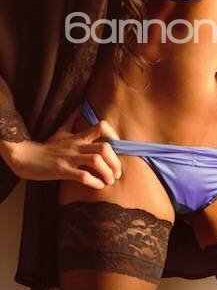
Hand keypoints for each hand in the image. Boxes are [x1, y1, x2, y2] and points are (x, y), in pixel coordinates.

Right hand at [6, 103, 122, 189]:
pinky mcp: (62, 171)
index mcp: (78, 136)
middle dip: (115, 162)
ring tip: (110, 181)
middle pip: (104, 148)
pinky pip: (83, 176)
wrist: (25, 157)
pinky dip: (94, 182)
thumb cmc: (46, 146)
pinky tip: (98, 186)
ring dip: (107, 172)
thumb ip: (73, 119)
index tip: (117, 147)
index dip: (113, 135)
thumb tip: (81, 104)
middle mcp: (76, 146)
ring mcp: (70, 158)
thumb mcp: (62, 130)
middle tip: (117, 173)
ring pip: (96, 161)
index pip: (101, 127)